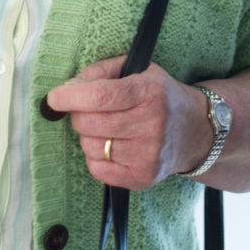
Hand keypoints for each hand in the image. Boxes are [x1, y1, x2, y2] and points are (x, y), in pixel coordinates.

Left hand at [44, 57, 211, 189]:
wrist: (195, 131)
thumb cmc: (159, 96)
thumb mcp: (138, 71)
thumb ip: (101, 72)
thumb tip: (68, 88)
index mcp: (149, 92)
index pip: (100, 96)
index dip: (71, 97)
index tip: (54, 98)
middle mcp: (152, 124)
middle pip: (90, 123)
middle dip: (78, 115)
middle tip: (85, 111)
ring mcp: (148, 154)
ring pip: (91, 147)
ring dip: (88, 136)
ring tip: (105, 129)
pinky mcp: (143, 177)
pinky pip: (98, 170)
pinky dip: (95, 157)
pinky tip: (110, 146)